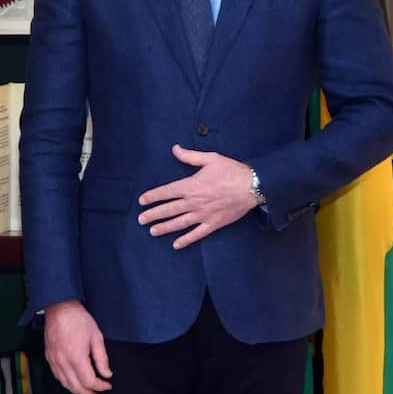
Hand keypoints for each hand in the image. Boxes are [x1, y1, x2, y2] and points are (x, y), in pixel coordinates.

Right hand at [44, 300, 111, 393]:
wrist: (59, 308)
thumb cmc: (78, 319)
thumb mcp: (96, 337)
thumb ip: (102, 358)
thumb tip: (106, 374)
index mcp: (76, 357)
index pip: (89, 381)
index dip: (100, 386)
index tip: (107, 385)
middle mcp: (63, 362)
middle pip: (76, 387)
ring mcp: (54, 360)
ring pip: (65, 384)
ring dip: (77, 392)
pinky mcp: (49, 357)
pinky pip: (57, 376)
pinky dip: (66, 384)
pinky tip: (73, 385)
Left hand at [137, 146, 256, 248]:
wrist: (252, 186)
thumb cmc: (231, 171)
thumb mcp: (210, 158)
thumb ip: (190, 156)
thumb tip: (175, 149)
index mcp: (191, 186)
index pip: (166, 192)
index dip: (153, 196)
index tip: (142, 201)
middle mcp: (194, 202)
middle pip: (169, 209)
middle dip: (153, 214)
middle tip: (140, 220)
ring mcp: (203, 215)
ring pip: (179, 223)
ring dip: (164, 227)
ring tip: (152, 231)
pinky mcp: (214, 223)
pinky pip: (197, 234)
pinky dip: (186, 240)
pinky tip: (176, 245)